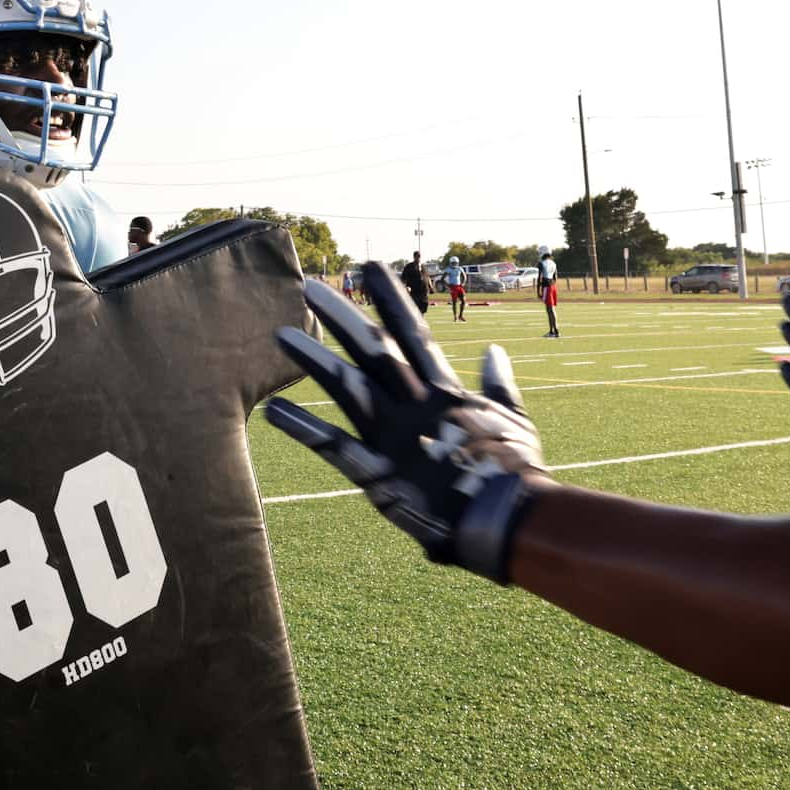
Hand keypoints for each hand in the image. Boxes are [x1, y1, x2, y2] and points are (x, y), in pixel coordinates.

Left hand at [264, 264, 544, 581]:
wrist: (510, 520)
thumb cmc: (517, 473)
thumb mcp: (515, 419)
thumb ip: (500, 383)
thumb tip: (494, 349)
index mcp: (445, 392)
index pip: (413, 334)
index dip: (390, 300)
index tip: (371, 268)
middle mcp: (414, 405)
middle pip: (372, 350)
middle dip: (341, 316)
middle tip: (310, 286)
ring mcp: (394, 436)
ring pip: (348, 387)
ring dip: (313, 360)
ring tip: (280, 335)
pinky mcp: (379, 473)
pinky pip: (334, 446)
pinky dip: (303, 429)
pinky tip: (273, 411)